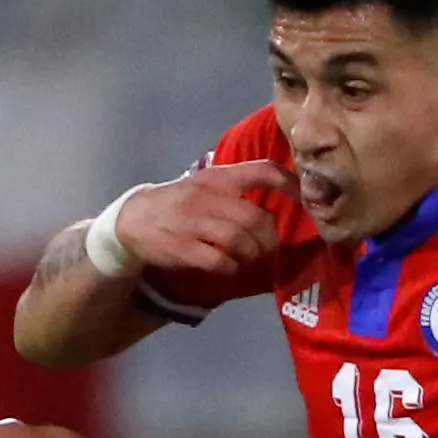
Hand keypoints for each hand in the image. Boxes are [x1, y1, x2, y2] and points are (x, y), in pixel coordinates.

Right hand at [107, 162, 288, 277]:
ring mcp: (194, 222)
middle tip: (267, 246)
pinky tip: (229, 267)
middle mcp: (209, 196)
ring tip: (249, 257)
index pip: (263, 171)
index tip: (304, 197)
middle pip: (255, 217)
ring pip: (240, 240)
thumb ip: (237, 190)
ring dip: (252, 253)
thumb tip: (275, 205)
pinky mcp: (184, 247)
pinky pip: (219, 260)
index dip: (289, 184)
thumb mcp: (206, 185)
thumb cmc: (179, 203)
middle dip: (268, 237)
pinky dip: (231, 267)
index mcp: (219, 177)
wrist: (134, 219)